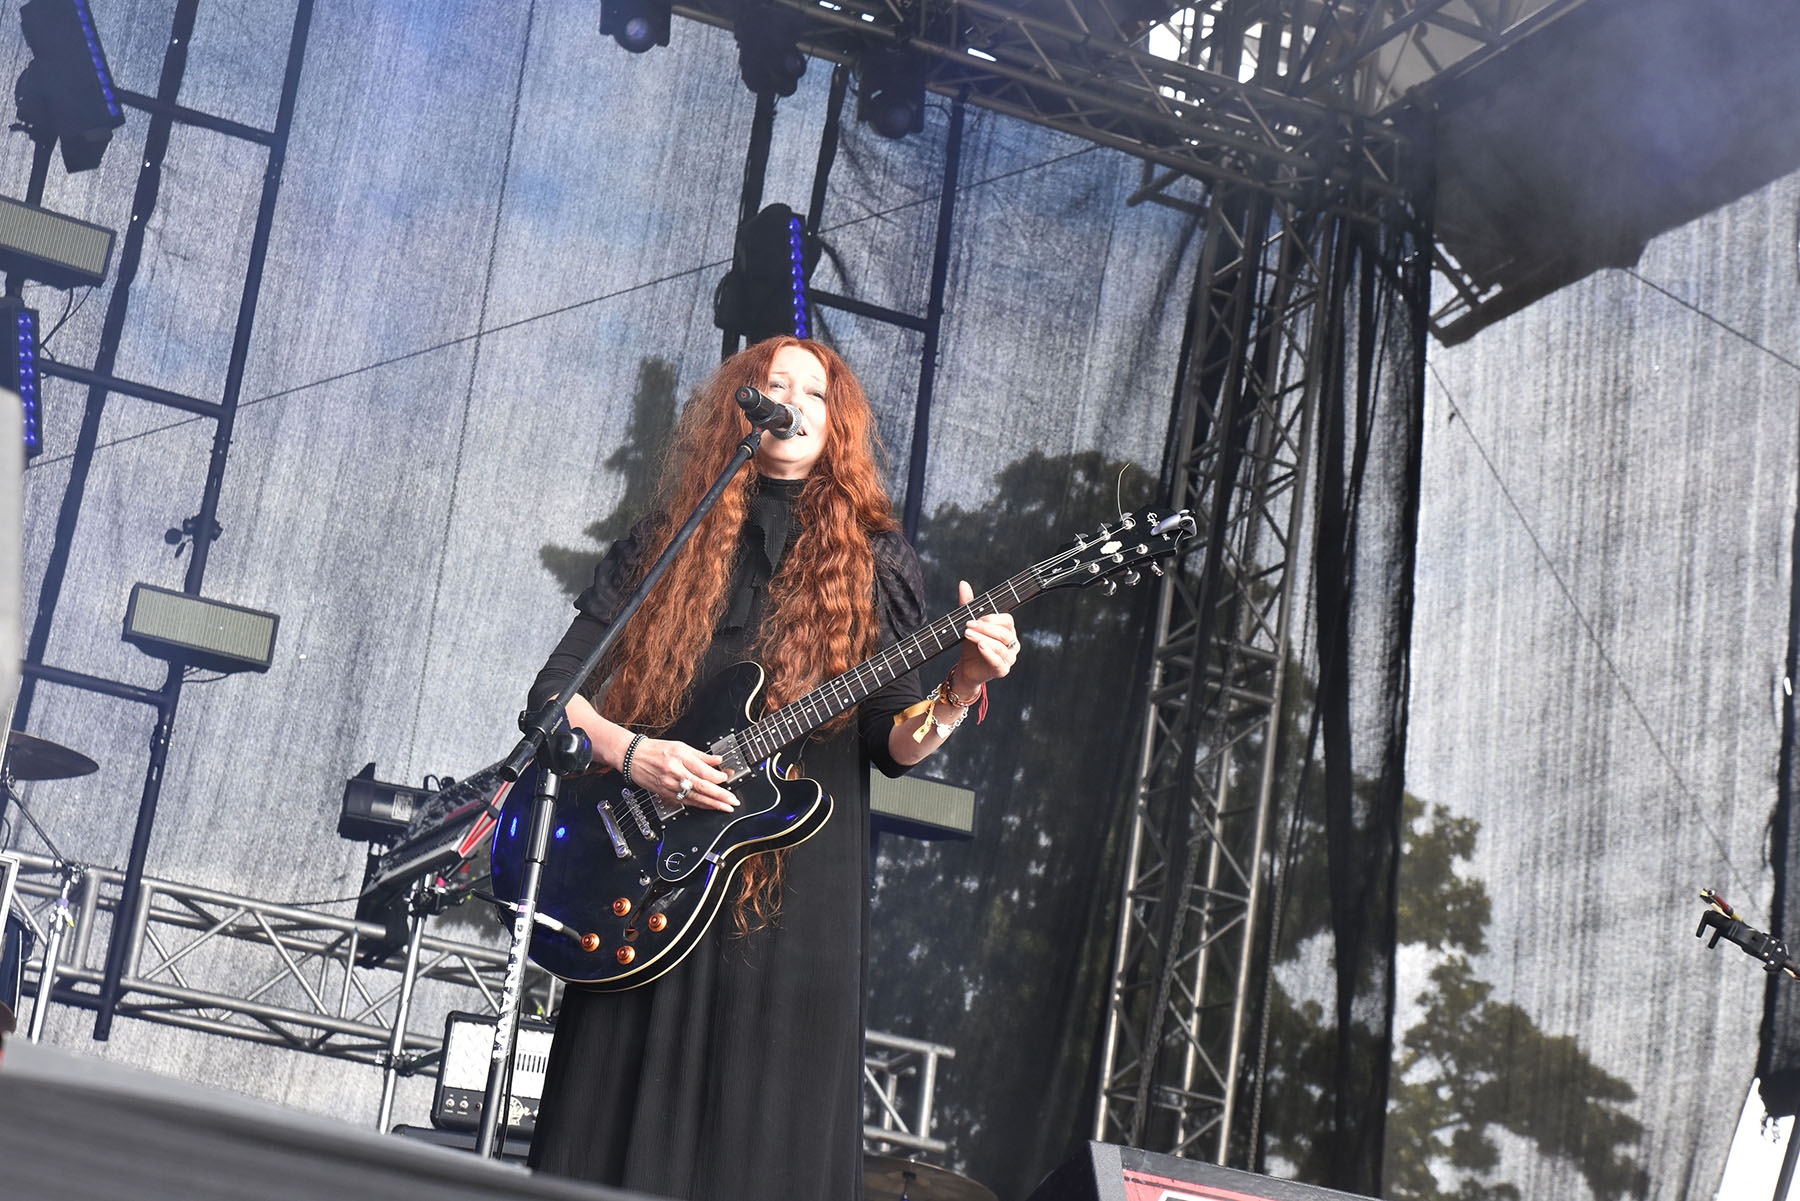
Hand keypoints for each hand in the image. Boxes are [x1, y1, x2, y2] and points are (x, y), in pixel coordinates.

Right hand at [628, 737, 735, 810]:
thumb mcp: (680, 746)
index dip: (718, 776)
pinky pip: (685, 801)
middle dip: (720, 795)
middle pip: (701, 786)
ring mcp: (669, 785)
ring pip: (694, 797)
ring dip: (712, 804)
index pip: (703, 771)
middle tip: (732, 800)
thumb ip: (701, 755)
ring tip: (725, 807)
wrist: (632, 757)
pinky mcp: (665, 793)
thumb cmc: (655, 750)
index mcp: (679, 757)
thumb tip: (718, 760)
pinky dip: (699, 804)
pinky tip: (709, 806)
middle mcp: (674, 772)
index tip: (727, 777)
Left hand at [950, 580, 1018, 695]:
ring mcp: (1009, 658)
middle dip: (985, 628)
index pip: (1007, 620)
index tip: (974, 619)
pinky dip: (989, 654)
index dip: (991, 618)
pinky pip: (998, 662)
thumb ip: (968, 604)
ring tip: (968, 635)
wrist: (966, 668)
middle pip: (1004, 633)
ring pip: (1001, 646)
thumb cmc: (971, 645)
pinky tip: (980, 646)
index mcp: (1008, 630)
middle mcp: (1012, 644)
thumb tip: (963, 583)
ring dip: (983, 639)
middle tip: (968, 625)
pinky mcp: (1002, 670)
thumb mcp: (969, 623)